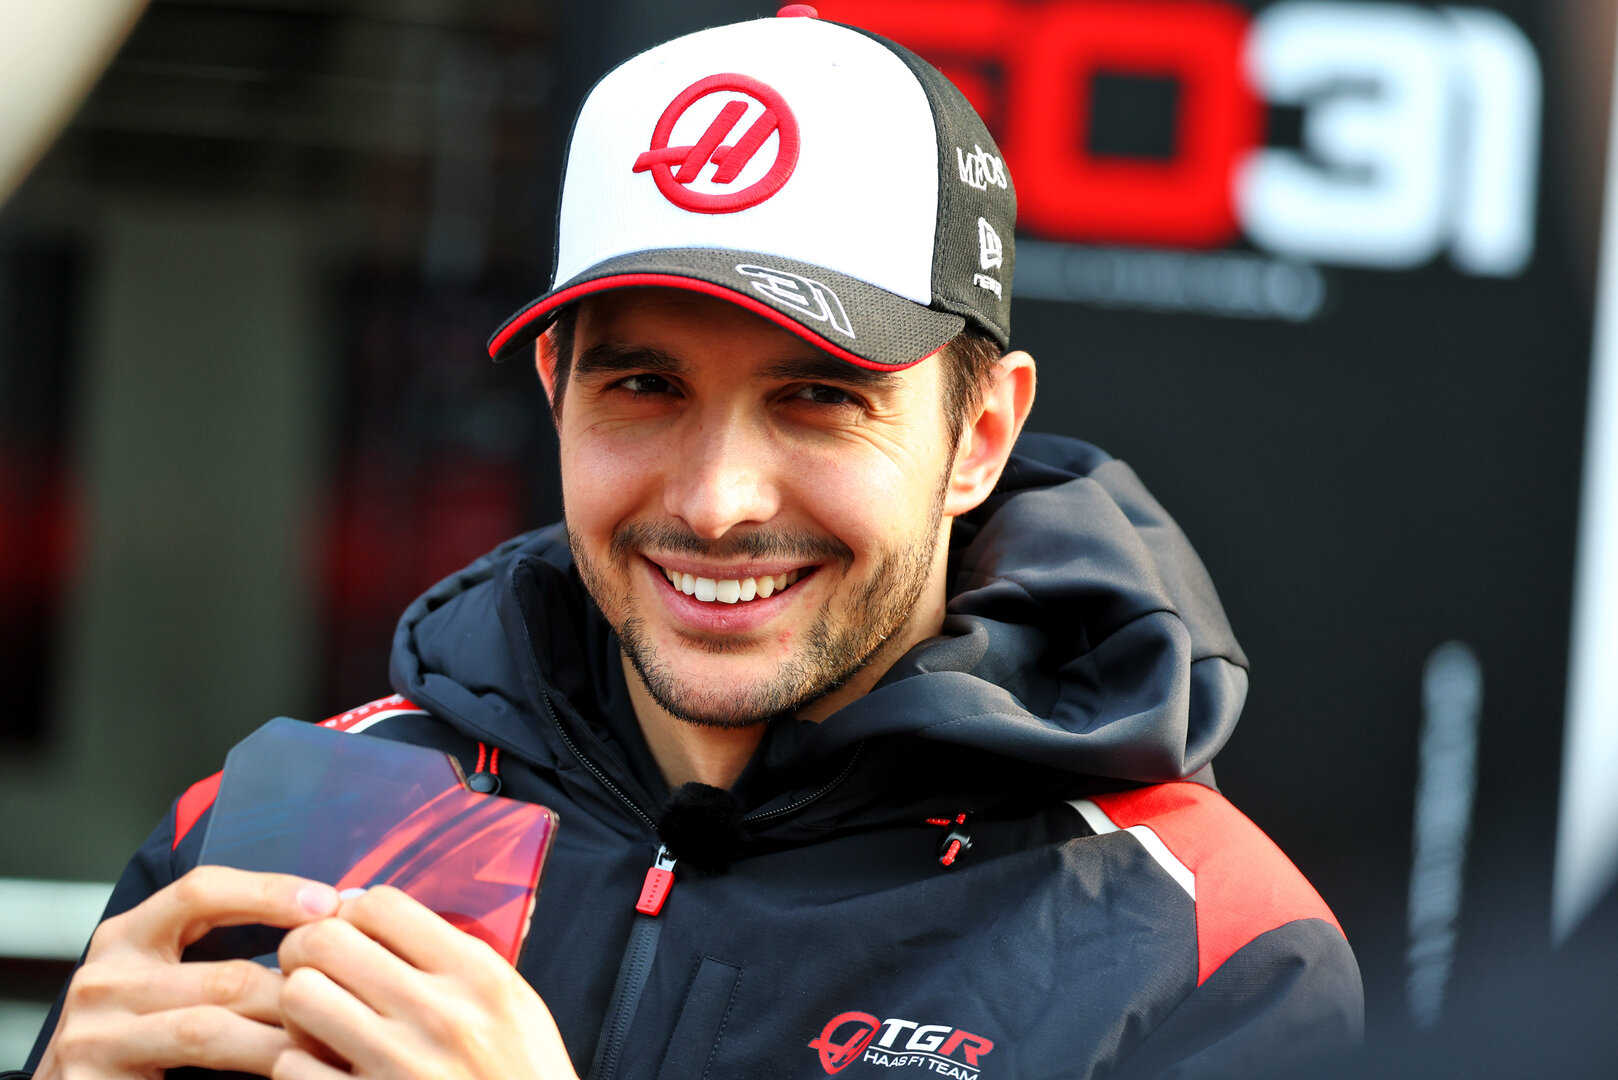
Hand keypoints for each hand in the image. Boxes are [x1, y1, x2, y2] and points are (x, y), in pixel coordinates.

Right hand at [34, 866, 340, 1079]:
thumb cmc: (145, 1045)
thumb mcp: (175, 984)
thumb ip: (230, 958)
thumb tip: (332, 926)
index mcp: (127, 936)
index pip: (201, 889)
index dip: (269, 891)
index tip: (330, 902)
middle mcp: (102, 977)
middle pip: (223, 973)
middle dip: (296, 992)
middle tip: (354, 1001)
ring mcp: (91, 1034)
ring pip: (209, 1029)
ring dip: (280, 1041)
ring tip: (328, 1045)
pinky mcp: (91, 1079)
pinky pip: (186, 1073)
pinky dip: (246, 1073)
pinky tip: (286, 1074)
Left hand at [274, 886, 578, 1079]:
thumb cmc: (521, 1076)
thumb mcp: (513, 1003)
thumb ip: (453, 957)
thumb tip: (368, 911)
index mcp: (478, 977)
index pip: (383, 905)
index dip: (354, 912)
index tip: (355, 932)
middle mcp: (438, 1014)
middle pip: (327, 941)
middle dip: (309, 948)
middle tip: (316, 967)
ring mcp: (400, 1066)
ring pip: (299, 995)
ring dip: (299, 1004)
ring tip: (316, 1016)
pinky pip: (292, 1065)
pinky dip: (298, 1063)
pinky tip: (323, 1065)